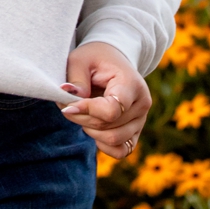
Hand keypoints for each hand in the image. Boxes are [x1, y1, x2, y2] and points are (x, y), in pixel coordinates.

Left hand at [61, 42, 150, 157]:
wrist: (113, 59)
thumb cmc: (95, 58)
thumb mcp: (80, 59)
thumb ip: (75, 79)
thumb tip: (71, 98)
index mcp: (131, 84)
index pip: (112, 110)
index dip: (87, 111)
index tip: (67, 106)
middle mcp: (142, 104)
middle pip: (108, 126)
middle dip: (81, 118)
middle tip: (67, 105)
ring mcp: (141, 120)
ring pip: (113, 139)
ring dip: (89, 129)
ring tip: (80, 113)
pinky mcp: (136, 131)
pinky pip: (122, 150)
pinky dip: (103, 144)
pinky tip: (92, 128)